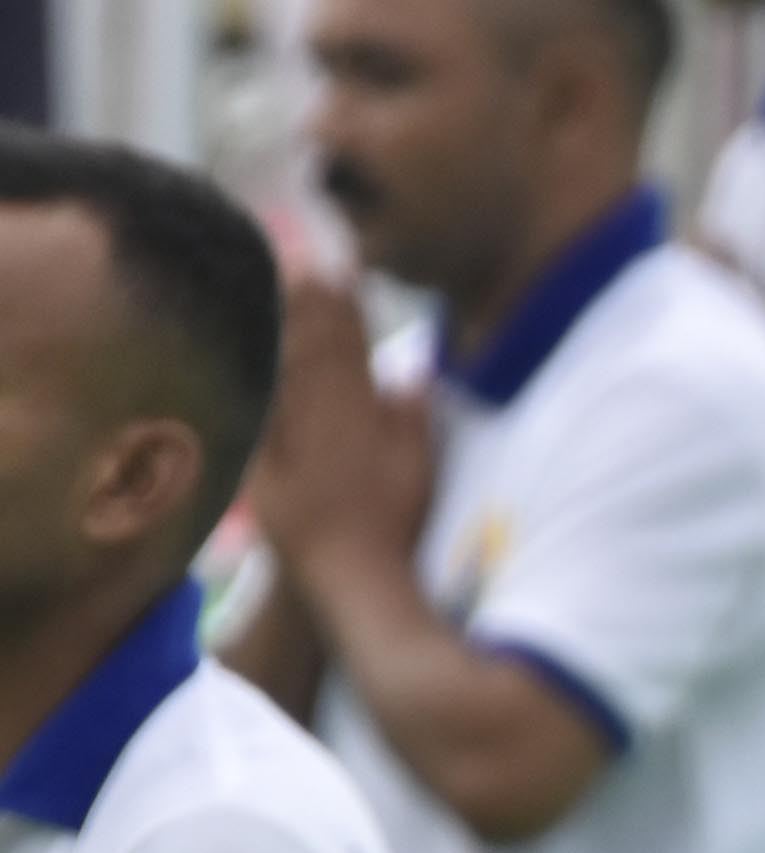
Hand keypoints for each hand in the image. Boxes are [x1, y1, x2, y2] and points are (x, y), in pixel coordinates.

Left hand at [245, 265, 432, 587]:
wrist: (352, 577)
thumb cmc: (394, 530)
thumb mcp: (419, 471)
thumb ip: (414, 419)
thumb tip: (412, 371)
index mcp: (364, 421)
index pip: (353, 353)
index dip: (346, 310)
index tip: (340, 272)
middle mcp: (324, 423)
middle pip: (314, 354)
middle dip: (310, 308)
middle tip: (302, 264)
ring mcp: (290, 443)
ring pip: (285, 373)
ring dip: (283, 330)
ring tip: (277, 290)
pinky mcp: (262, 464)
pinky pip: (257, 412)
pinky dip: (254, 378)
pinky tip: (246, 352)